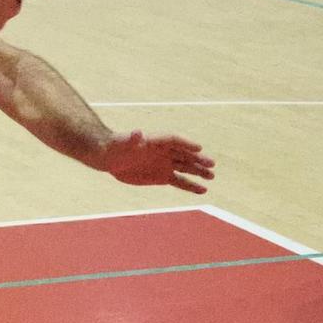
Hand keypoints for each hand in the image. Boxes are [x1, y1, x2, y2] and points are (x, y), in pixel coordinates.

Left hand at [95, 131, 213, 193]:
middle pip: (185, 155)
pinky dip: (191, 186)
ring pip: (186, 168)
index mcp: (157, 141)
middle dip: (198, 160)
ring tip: (211, 176)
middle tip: (211, 164)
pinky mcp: (162, 177)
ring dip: (199, 172)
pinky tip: (203, 190)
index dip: (186, 144)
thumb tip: (137, 132)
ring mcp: (165, 165)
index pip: (175, 140)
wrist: (111, 157)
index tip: (198, 148)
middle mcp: (165, 152)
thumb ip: (133, 138)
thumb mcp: (124, 142)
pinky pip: (180, 182)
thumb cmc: (117, 146)